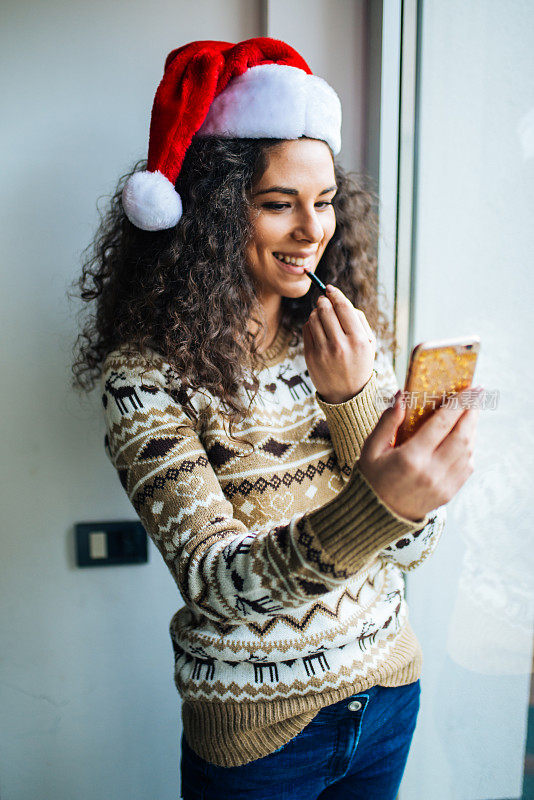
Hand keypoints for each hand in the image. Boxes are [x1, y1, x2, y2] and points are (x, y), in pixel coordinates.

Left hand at [302, 284, 375, 403]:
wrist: (347, 394)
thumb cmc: (360, 364)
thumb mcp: (369, 344)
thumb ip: (358, 320)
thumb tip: (339, 300)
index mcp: (359, 340)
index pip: (343, 307)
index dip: (335, 293)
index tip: (329, 288)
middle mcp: (341, 345)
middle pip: (326, 309)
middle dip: (323, 301)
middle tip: (324, 300)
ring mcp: (324, 352)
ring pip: (313, 318)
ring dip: (316, 312)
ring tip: (322, 316)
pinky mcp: (311, 357)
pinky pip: (307, 330)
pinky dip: (310, 324)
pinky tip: (317, 328)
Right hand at [357, 387, 481, 521]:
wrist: (376, 515)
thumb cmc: (372, 477)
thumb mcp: (371, 448)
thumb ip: (388, 422)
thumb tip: (402, 396)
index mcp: (411, 458)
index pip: (442, 423)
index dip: (459, 403)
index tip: (470, 388)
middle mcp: (431, 472)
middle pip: (462, 436)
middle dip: (472, 412)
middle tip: (477, 395)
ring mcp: (442, 485)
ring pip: (468, 451)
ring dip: (472, 429)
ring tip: (470, 413)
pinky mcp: (448, 493)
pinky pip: (467, 467)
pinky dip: (470, 449)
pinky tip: (464, 437)